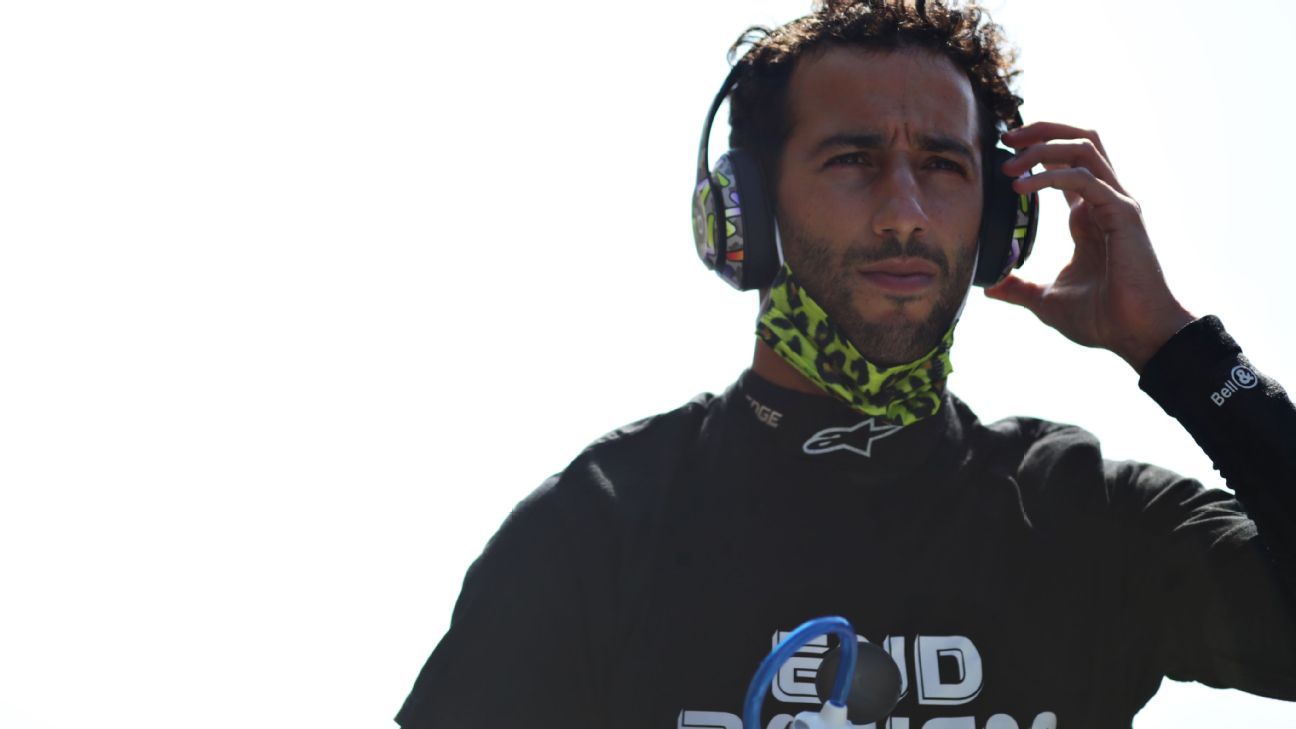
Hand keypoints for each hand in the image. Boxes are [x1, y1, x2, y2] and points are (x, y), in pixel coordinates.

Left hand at [984, 122, 1193, 372]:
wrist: (1137, 335)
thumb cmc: (1103, 318)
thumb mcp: (1047, 300)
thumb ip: (1020, 288)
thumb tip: (991, 288)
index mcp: (1089, 215)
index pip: (1068, 164)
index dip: (1037, 150)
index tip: (1003, 152)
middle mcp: (1105, 200)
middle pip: (1081, 140)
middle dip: (1043, 131)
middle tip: (1007, 138)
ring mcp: (1117, 203)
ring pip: (1085, 148)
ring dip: (1044, 148)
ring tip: (1010, 164)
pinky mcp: (1123, 214)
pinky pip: (1085, 179)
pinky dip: (1051, 176)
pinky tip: (1022, 188)